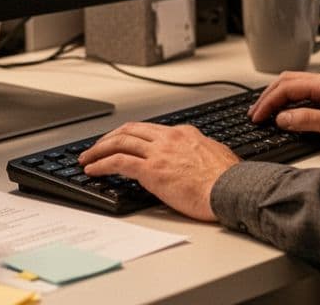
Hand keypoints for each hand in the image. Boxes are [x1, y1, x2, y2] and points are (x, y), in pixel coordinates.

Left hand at [78, 122, 239, 220]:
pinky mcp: (151, 170)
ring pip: (119, 142)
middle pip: (129, 130)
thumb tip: (196, 158)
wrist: (232, 189)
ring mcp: (159, 152)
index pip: (149, 129)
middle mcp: (169, 138)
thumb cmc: (229, 180)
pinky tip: (92, 170)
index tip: (122, 142)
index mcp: (184, 133)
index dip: (131, 135)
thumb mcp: (215, 155)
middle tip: (96, 146)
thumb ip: (199, 152)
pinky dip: (101, 163)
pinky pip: (118, 162)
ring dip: (98, 149)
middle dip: (109, 137)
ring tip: (86, 158)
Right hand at [249, 71, 319, 146]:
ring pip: (296, 84)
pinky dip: (291, 98)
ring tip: (267, 111)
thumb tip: (282, 118)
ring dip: (278, 96)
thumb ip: (306, 120)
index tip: (257, 116)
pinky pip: (306, 90)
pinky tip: (289, 109)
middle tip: (255, 113)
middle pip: (287, 81)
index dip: (267, 103)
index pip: (286, 88)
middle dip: (267, 96)